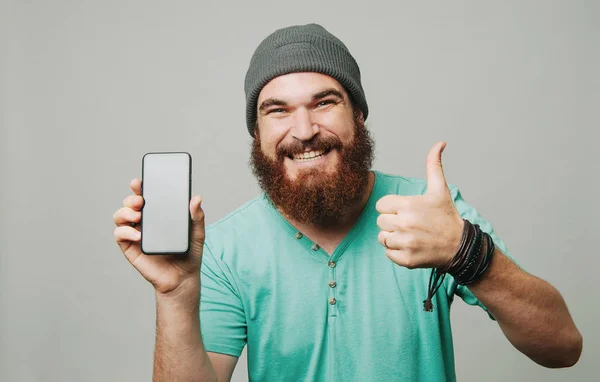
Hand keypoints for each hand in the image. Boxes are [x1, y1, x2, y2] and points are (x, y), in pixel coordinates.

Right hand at [113, 178, 205, 295]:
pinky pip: (120, 234)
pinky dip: (126, 232)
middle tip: (141, 201)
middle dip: (131, 198)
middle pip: (130, 203)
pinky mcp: (130, 247)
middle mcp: (144, 221)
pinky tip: (138, 235)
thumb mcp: (197, 233)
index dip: (140, 186)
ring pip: (120, 215)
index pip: (147, 195)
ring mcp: (135, 233)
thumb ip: (197, 216)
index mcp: (159, 214)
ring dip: (125, 212)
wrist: (183, 278)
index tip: (140, 181)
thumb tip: (197, 198)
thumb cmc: (189, 254)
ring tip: (138, 216)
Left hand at [375, 142, 463, 268]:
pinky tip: (411, 247)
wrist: (459, 246)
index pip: (381, 205)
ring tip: (409, 235)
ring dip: (393, 237)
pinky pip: (388, 254)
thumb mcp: (440, 190)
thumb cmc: (446, 217)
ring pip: (382, 238)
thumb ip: (434, 166)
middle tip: (409, 224)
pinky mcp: (406, 259)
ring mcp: (405, 242)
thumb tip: (440, 143)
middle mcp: (405, 224)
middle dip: (392, 222)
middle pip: (380, 221)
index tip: (404, 211)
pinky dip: (397, 252)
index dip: (391, 207)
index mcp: (408, 205)